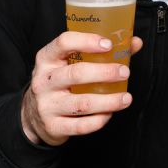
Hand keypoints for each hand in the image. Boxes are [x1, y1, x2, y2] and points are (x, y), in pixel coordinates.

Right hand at [20, 32, 141, 146]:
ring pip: (82, 103)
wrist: (33, 115)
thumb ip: (101, 51)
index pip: (64, 42)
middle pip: (76, 74)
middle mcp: (43, 81)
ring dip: (109, 101)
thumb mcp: (70, 62)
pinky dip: (99, 120)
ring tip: (126, 98)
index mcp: (47, 59)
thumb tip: (134, 43)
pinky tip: (110, 113)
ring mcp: (46, 105)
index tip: (109, 45)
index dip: (87, 41)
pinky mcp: (53, 126)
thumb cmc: (60, 81)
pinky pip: (81, 125)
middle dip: (105, 73)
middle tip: (125, 72)